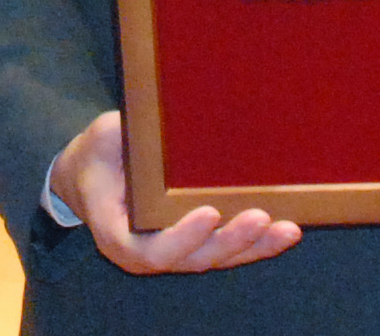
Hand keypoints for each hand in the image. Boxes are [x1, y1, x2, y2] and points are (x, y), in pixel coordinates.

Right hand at [49, 111, 300, 273]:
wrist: (93, 173)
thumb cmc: (99, 152)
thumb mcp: (103, 136)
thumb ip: (127, 135)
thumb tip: (160, 119)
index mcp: (116, 232)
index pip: (149, 250)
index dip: (182, 237)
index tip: (210, 212)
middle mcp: (145, 252)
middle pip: (193, 259)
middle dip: (230, 241)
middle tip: (260, 216)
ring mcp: (173, 251)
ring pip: (215, 258)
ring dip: (253, 247)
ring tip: (286, 229)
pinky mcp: (193, 244)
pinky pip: (225, 250)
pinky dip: (256, 244)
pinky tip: (285, 230)